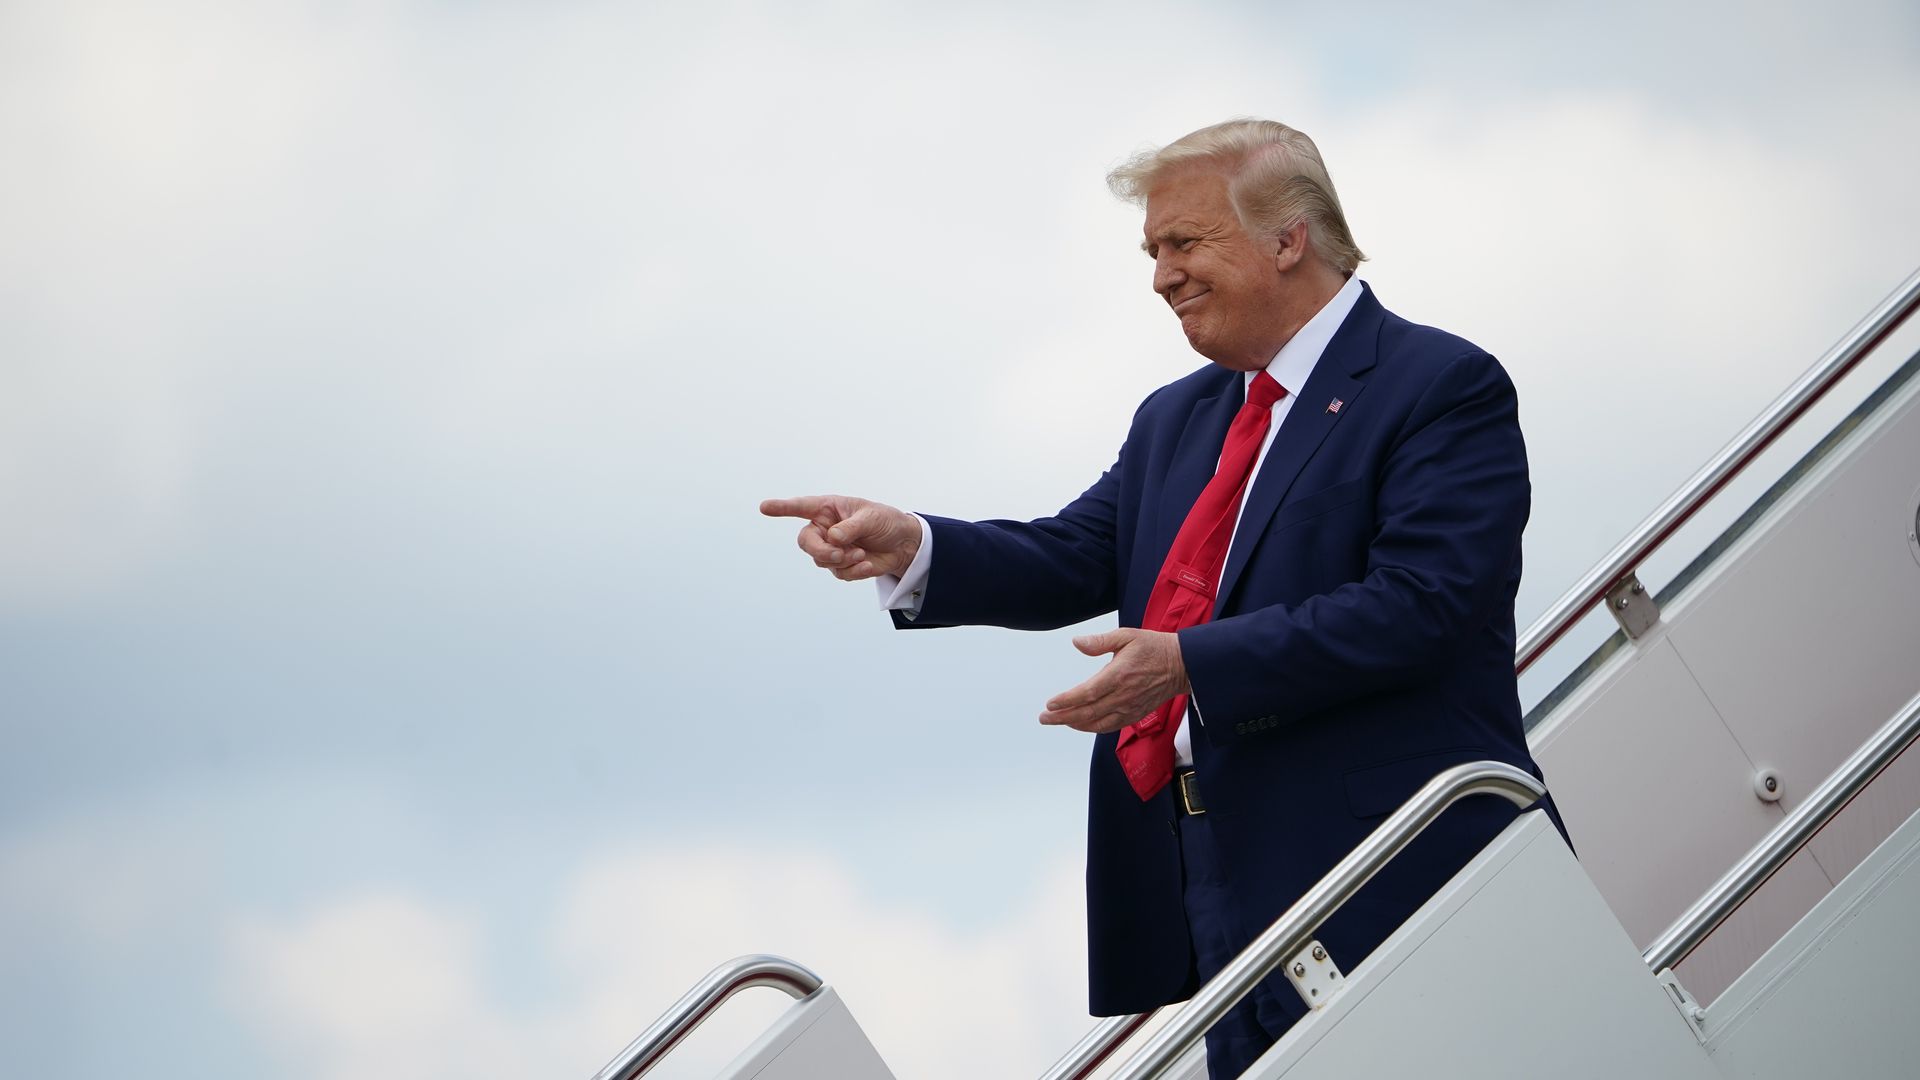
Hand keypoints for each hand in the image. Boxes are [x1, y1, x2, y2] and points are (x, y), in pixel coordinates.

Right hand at [759, 494, 922, 580]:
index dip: (782, 508)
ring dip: (842, 560)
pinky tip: (867, 564)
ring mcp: (831, 548)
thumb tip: (832, 538)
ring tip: (861, 553)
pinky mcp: (841, 565)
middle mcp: (825, 528)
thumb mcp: (871, 517)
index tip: (764, 507)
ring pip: (821, 560)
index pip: (801, 507)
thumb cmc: (885, 521)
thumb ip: (850, 527)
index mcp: (828, 509)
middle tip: (838, 554)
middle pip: (806, 542)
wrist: (903, 544)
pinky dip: (853, 570)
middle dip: (820, 550)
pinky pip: (838, 573)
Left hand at [1040, 628, 1188, 733]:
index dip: (1067, 700)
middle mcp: (1124, 695)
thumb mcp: (1126, 636)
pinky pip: (1110, 726)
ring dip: (1074, 724)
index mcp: (1119, 675)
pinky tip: (1080, 724)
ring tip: (1057, 721)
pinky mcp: (1135, 714)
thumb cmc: (1154, 648)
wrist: (1182, 665)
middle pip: (1088, 712)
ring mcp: (1130, 708)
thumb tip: (1077, 642)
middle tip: (1044, 717)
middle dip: (1063, 717)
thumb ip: (1100, 641)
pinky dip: (1092, 727)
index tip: (1050, 703)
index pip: (1088, 693)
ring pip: (1097, 723)